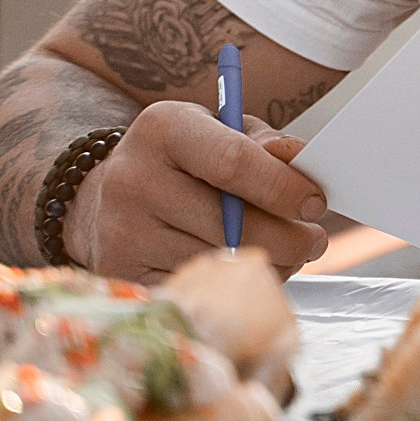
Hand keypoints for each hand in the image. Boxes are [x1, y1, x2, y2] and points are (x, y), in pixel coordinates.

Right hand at [68, 104, 327, 282]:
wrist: (103, 200)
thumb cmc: (181, 162)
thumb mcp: (218, 132)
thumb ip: (264, 144)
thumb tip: (302, 162)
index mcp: (164, 128)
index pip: (235, 162)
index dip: (285, 187)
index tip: (316, 203)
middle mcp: (135, 178)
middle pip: (234, 225)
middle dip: (290, 238)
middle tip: (314, 241)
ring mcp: (124, 233)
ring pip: (221, 265)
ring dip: (269, 268)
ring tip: (284, 256)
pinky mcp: (124, 276)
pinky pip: (199, 292)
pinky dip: (233, 289)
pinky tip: (245, 274)